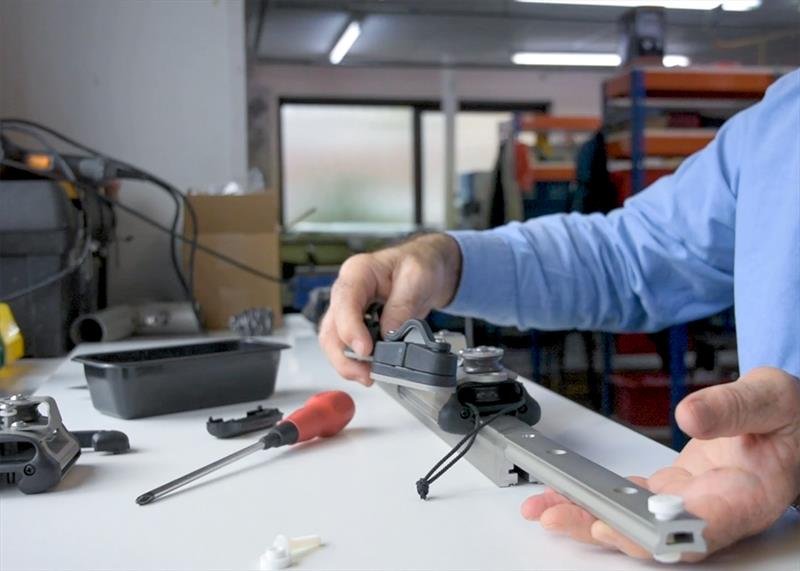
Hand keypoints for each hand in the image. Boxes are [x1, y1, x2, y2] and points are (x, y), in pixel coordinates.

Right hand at [319, 233, 461, 384]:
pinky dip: (355, 362)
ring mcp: (349, 309)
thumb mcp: (418, 278)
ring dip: (347, 363)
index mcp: (358, 272)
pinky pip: (347, 346)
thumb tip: (389, 335)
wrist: (428, 267)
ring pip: (334, 341)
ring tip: (368, 377)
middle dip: (344, 356)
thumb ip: (402, 305)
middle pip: (331, 328)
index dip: (351, 329)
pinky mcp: (357, 325)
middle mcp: (347, 291)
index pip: (345, 302)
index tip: (365, 350)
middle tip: (365, 374)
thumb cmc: (420, 264)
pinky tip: (370, 370)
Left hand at [521, 367, 799, 560]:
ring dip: (588, 515)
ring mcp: (692, 500)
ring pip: (635, 519)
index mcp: (749, 494)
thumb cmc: (790, 414)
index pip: (702, 525)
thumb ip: (734, 407)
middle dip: (602, 527)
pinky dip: (597, 495)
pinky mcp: (675, 487)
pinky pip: (630, 497)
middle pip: (656, 532)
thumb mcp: (773, 396)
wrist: (792, 419)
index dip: (656, 532)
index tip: (617, 525)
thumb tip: (690, 416)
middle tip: (556, 517)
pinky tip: (564, 492)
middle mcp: (717, 508)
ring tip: (543, 508)